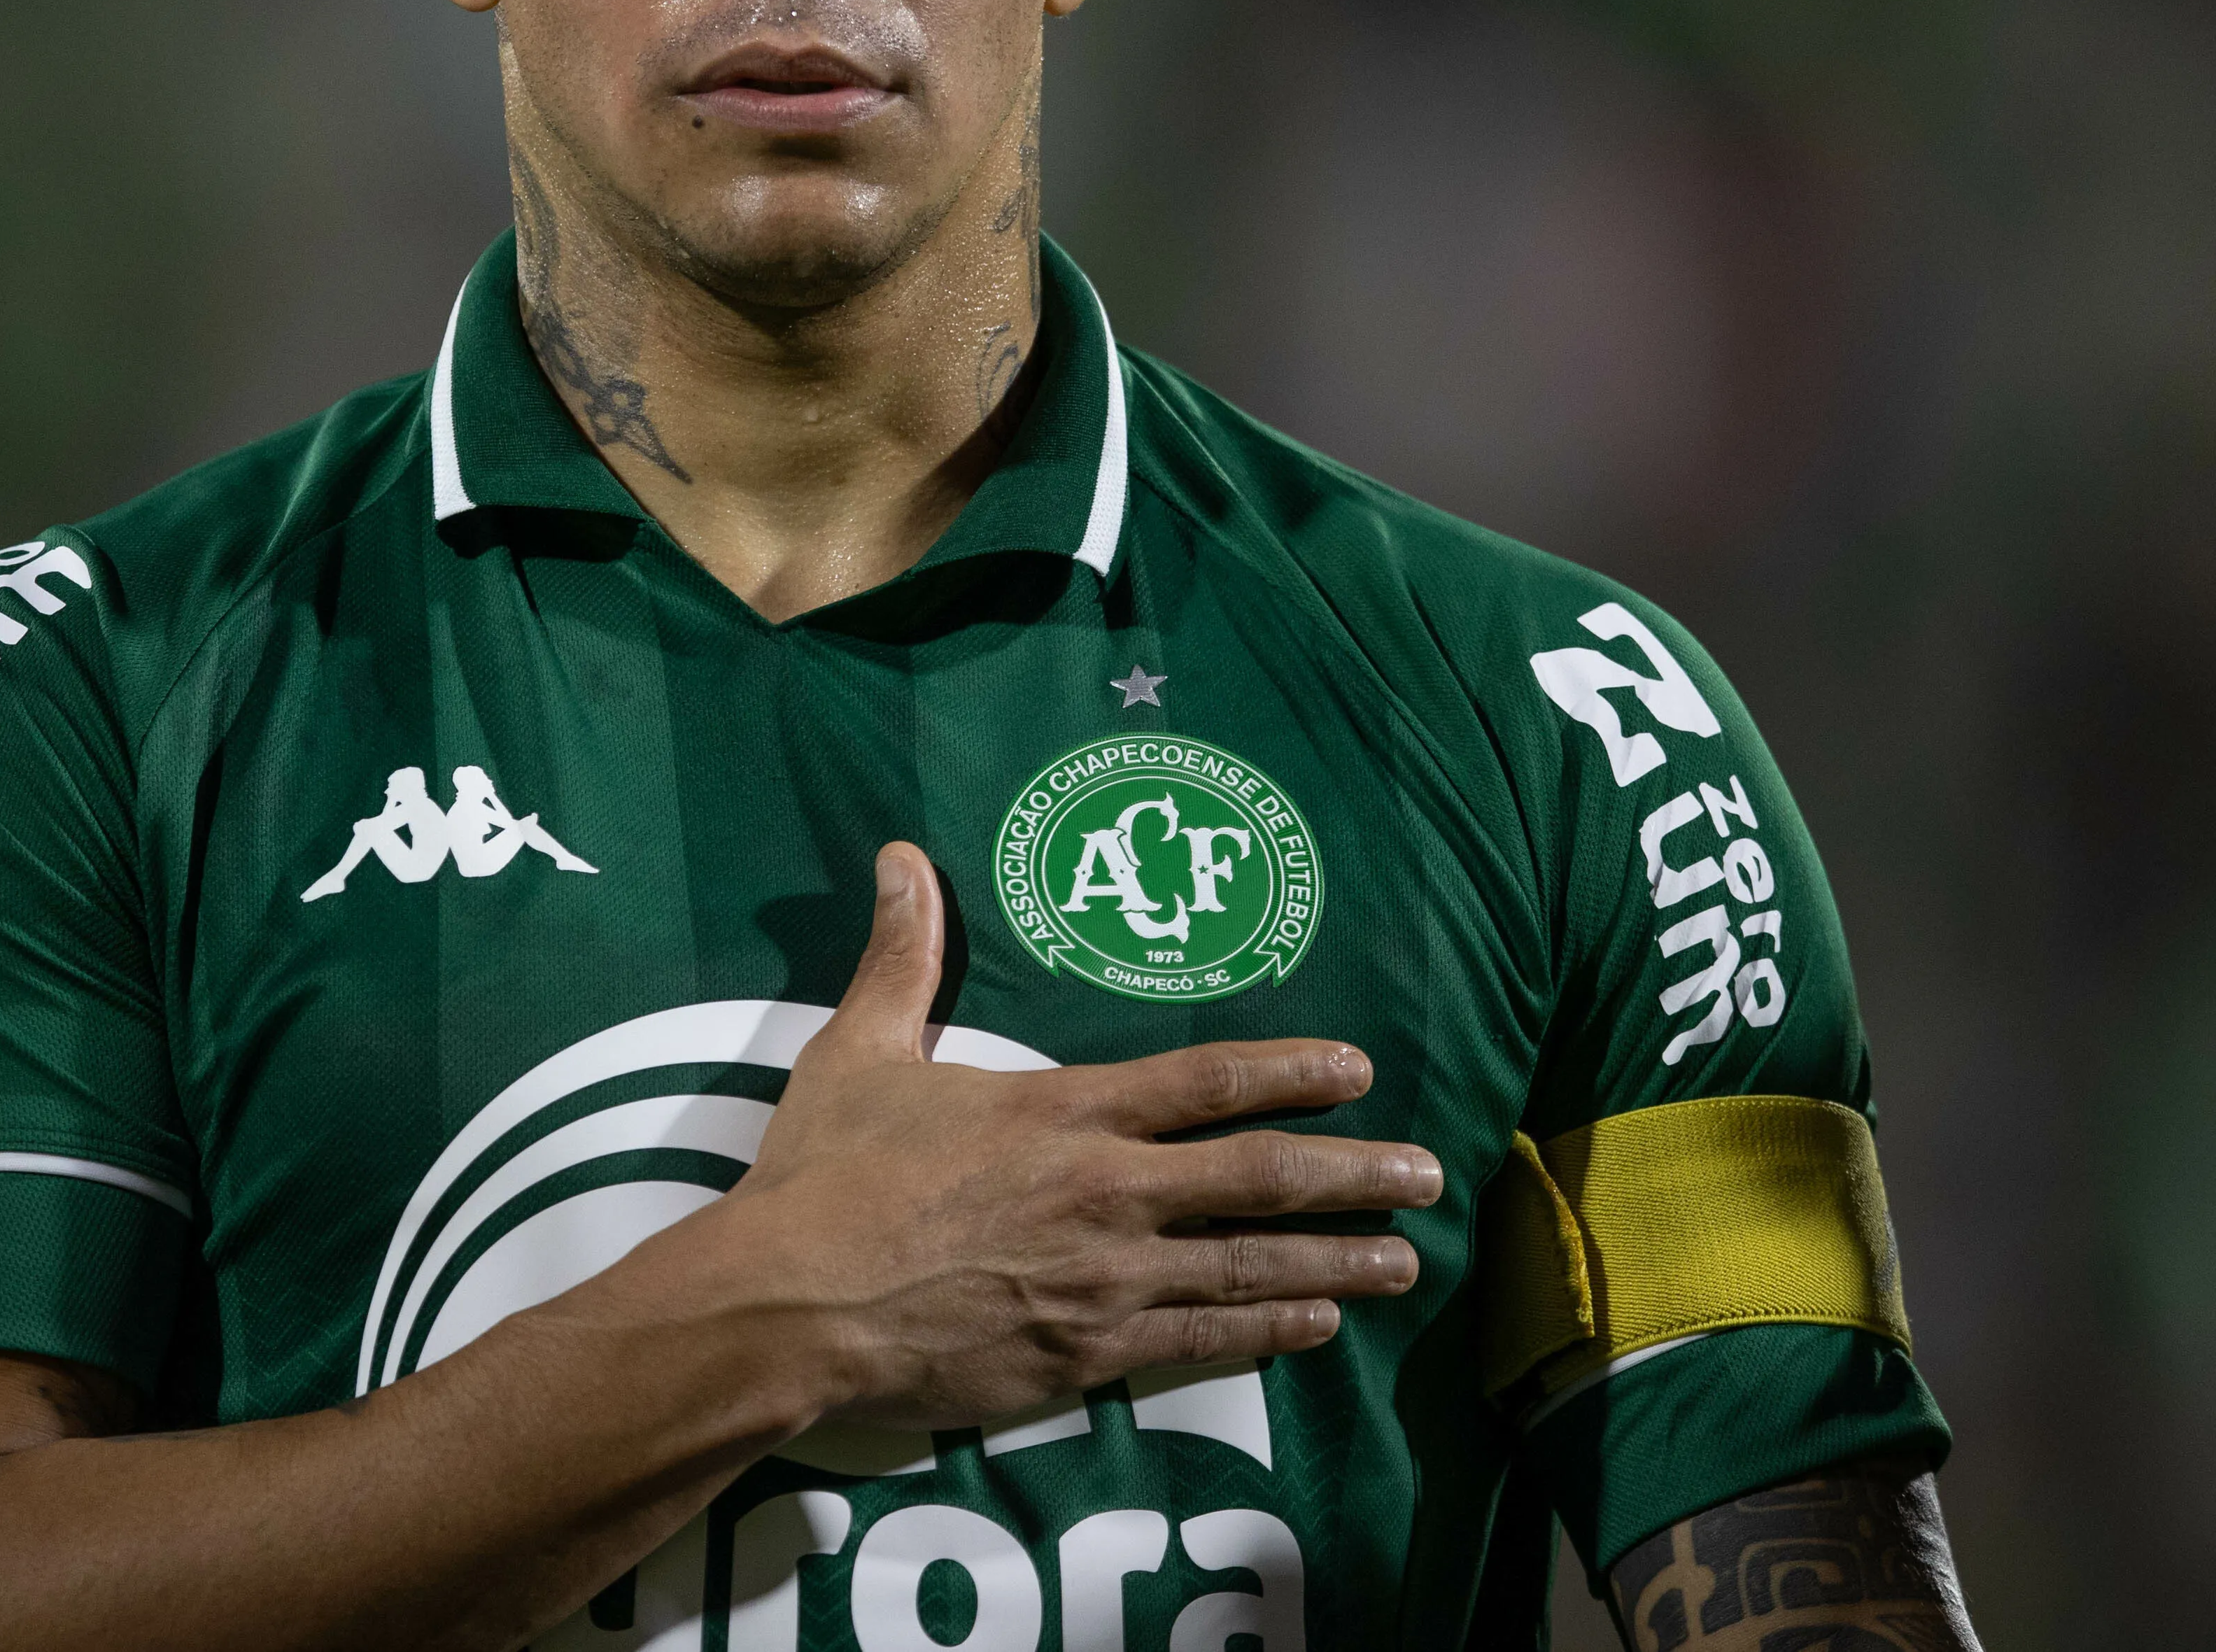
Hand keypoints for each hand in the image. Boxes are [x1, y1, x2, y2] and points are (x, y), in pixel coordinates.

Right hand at [643, 841, 1441, 1431]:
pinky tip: (1315, 1326)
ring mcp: (1104, 1282)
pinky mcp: (1084, 1358)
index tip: (1358, 1070)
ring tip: (1403, 1263)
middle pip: (1259, 1178)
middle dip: (1353, 1176)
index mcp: (1062, 1113)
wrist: (787, 1306)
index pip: (1205, 1082)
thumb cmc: (823, 1178)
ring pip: (1250, 1268)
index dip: (1290, 1071)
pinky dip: (1267, 1332)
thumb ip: (901, 957)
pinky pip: (1201, 1344)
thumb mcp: (860, 1050)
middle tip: (1428, 1177)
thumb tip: (904, 857)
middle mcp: (1105, 1194)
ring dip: (1336, 1263)